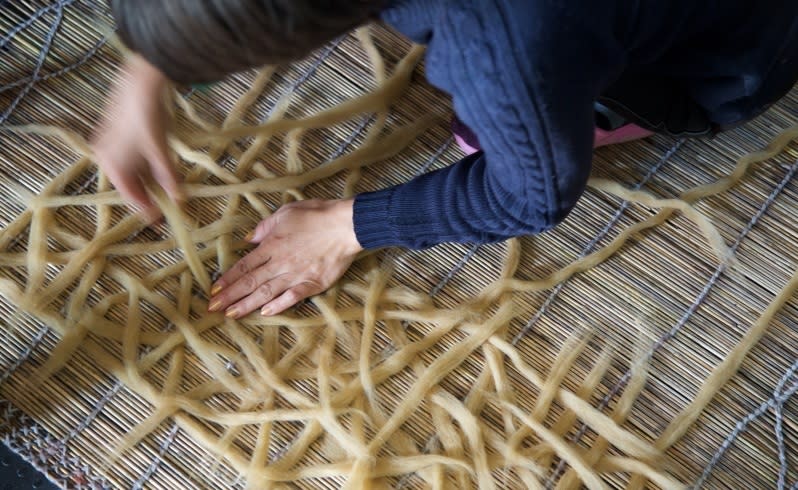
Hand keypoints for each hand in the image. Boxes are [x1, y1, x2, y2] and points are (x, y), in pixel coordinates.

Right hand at [92, 54, 181, 221]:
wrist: (140, 83)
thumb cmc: (148, 117)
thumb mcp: (160, 150)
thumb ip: (167, 175)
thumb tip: (178, 198)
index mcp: (113, 164)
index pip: (130, 195)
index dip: (146, 208)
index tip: (160, 219)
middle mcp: (105, 157)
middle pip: (129, 184)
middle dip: (147, 194)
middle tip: (165, 207)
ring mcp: (108, 145)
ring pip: (129, 172)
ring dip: (146, 181)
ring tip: (164, 191)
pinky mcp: (114, 135)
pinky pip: (129, 159)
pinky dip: (142, 167)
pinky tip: (157, 170)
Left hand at [209, 198, 362, 317]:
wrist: (345, 225)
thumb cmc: (317, 215)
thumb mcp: (286, 213)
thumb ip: (265, 227)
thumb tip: (249, 239)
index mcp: (272, 245)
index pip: (244, 265)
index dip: (228, 278)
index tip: (214, 289)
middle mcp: (280, 263)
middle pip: (250, 282)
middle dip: (230, 296)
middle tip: (213, 308)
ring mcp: (296, 275)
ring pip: (266, 293)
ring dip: (246, 305)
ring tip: (230, 314)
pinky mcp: (312, 284)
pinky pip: (292, 298)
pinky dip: (278, 306)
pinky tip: (265, 313)